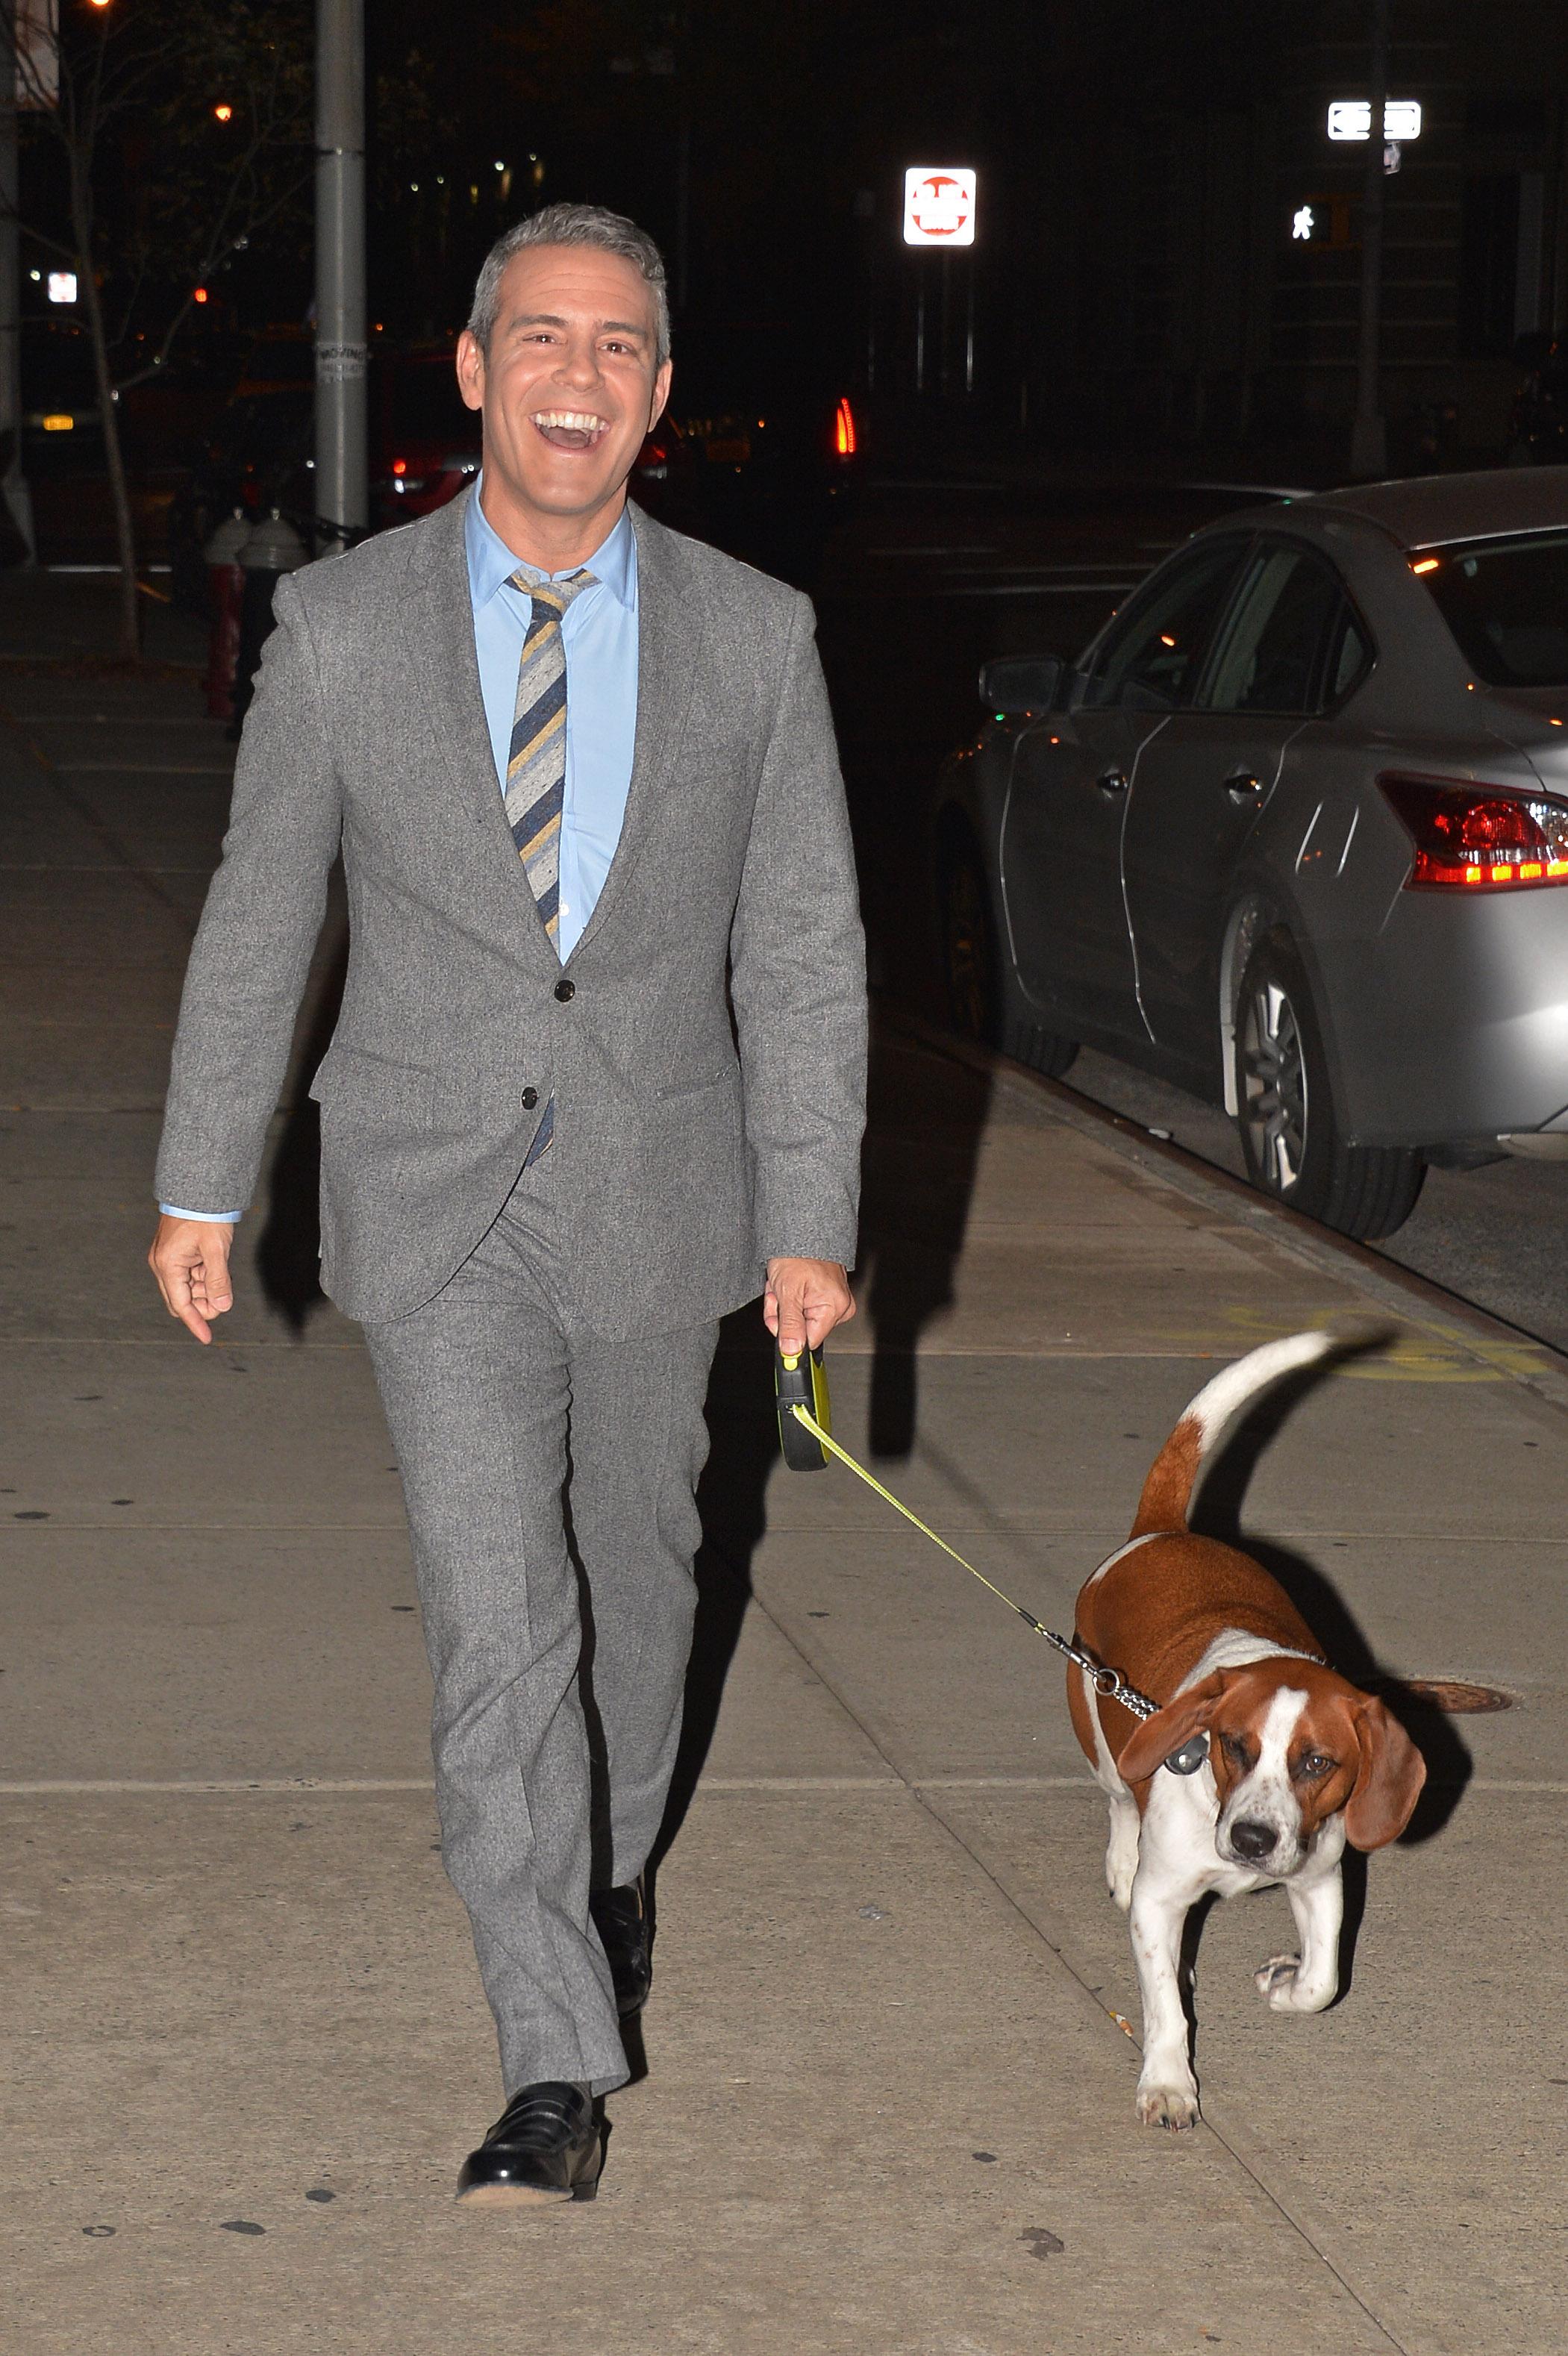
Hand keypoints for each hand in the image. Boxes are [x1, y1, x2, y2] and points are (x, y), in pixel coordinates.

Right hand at [148, 1216, 234, 1344]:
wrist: (199, 1189)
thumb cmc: (206, 1216)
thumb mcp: (216, 1250)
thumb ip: (218, 1280)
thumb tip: (222, 1306)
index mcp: (168, 1265)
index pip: (181, 1305)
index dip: (195, 1323)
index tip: (207, 1338)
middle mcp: (163, 1264)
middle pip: (181, 1299)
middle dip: (202, 1306)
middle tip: (222, 1300)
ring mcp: (167, 1258)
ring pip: (186, 1288)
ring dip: (204, 1290)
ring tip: (222, 1278)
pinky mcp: (175, 1252)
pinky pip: (188, 1275)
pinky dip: (202, 1278)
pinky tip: (216, 1271)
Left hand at [763, 1257, 854, 1355]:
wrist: (799, 1229)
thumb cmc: (796, 1254)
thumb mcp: (787, 1292)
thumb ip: (790, 1325)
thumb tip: (792, 1352)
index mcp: (835, 1307)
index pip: (809, 1341)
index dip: (788, 1334)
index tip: (777, 1319)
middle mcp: (839, 1306)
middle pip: (802, 1330)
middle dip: (782, 1314)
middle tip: (777, 1294)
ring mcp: (833, 1300)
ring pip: (799, 1319)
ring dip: (782, 1304)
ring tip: (781, 1284)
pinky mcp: (825, 1295)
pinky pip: (802, 1307)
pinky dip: (789, 1297)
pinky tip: (786, 1283)